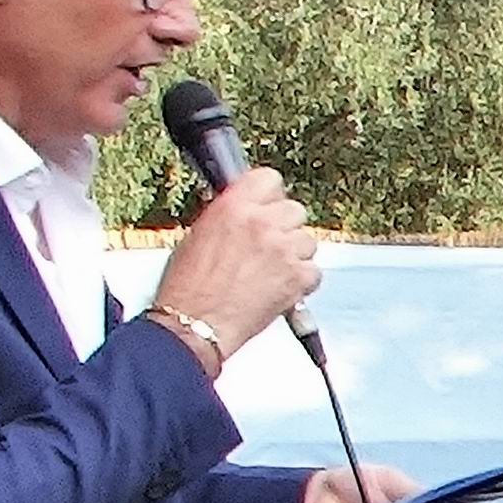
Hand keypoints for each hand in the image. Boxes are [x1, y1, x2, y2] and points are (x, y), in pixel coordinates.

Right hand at [151, 168, 318, 355]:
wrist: (194, 323)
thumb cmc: (188, 286)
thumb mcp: (199, 234)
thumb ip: (230, 216)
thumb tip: (249, 211)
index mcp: (234, 207)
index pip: (269, 180)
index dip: (270, 196)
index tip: (267, 205)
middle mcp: (262, 223)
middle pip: (295, 210)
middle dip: (284, 227)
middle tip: (268, 246)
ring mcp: (284, 249)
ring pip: (308, 240)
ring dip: (295, 254)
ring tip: (270, 272)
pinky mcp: (299, 276)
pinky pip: (314, 270)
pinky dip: (302, 281)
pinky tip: (280, 288)